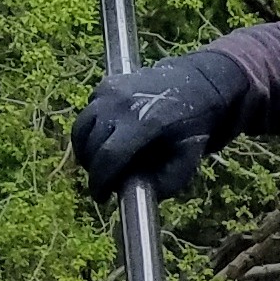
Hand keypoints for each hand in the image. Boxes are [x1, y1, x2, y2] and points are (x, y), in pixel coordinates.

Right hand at [71, 47, 252, 200]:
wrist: (197, 84)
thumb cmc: (193, 128)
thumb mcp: (188, 160)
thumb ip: (164, 182)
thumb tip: (132, 194)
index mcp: (146, 123)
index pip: (109, 156)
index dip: (100, 181)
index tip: (100, 196)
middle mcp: (122, 104)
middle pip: (91, 144)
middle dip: (92, 169)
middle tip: (101, 183)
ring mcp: (111, 91)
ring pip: (82, 127)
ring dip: (84, 150)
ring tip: (97, 165)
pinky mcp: (106, 84)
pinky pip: (87, 113)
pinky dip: (90, 130)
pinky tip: (104, 140)